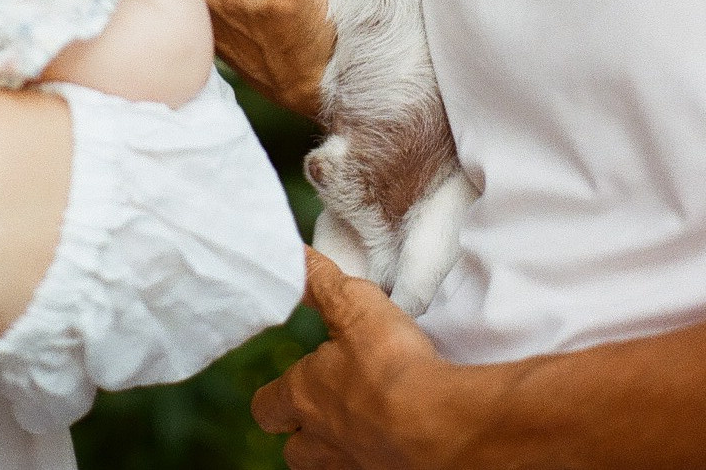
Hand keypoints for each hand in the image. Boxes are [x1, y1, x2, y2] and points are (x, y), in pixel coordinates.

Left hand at [252, 250, 484, 469]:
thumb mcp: (354, 304)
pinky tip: (394, 440)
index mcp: (303, 396)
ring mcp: (352, 467)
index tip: (289, 381)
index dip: (273, 395)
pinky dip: (374, 458)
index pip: (266, 407)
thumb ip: (321, 282)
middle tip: (324, 407)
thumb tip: (293, 255)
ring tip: (361, 425)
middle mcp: (321, 441)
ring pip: (326, 466)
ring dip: (335, 448)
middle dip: (301, 431)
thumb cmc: (389, 363)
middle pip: (293, 450)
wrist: (439, 427)